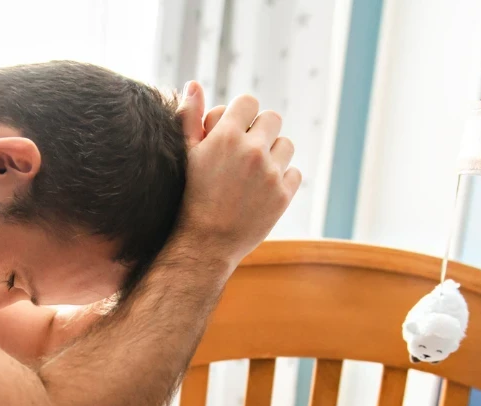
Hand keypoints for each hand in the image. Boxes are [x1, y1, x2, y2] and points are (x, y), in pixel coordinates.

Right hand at [176, 82, 300, 269]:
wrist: (204, 245)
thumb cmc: (191, 198)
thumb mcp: (186, 156)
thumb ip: (190, 117)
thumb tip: (194, 84)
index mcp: (227, 135)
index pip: (249, 101)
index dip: (243, 115)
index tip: (237, 131)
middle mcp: (252, 150)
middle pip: (273, 119)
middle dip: (262, 132)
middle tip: (248, 152)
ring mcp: (270, 173)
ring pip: (287, 145)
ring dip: (274, 154)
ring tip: (255, 173)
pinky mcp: (283, 196)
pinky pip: (294, 173)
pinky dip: (282, 180)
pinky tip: (263, 191)